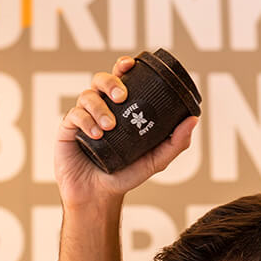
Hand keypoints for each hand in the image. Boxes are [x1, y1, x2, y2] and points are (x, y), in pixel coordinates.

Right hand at [54, 56, 198, 207]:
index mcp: (120, 109)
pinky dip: (86, 121)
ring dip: (99, 107)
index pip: (120, 80)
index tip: (130, 64)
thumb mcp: (156, 160)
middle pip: (100, 80)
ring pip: (87, 96)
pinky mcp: (68, 130)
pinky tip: (96, 134)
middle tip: (120, 96)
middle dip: (110, 82)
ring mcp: (83, 117)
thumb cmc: (126, 175)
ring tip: (110, 126)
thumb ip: (175, 142)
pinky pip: (74, 115)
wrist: (99, 196)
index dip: (123, 66)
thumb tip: (193, 119)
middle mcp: (101, 108)